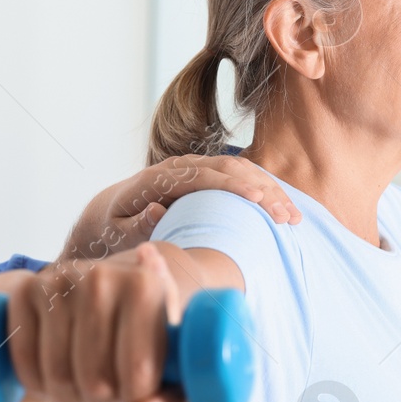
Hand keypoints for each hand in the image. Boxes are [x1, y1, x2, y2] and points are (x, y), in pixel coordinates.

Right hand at [0, 243, 190, 401]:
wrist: (97, 302)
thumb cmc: (138, 343)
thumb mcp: (164, 374)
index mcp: (147, 287)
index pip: (139, 373)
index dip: (134, 398)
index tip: (134, 387)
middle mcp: (102, 276)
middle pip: (96, 379)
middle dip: (101, 398)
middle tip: (106, 387)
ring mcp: (59, 280)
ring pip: (58, 375)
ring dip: (68, 395)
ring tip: (82, 381)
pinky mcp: (26, 291)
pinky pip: (25, 359)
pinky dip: (35, 382)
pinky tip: (51, 375)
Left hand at [60, 154, 300, 262]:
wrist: (106, 215)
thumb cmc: (109, 230)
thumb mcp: (113, 233)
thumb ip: (135, 224)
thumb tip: (159, 209)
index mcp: (155, 179)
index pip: (200, 176)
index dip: (231, 186)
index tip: (259, 199)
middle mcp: (177, 168)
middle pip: (227, 169)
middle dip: (261, 190)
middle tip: (287, 216)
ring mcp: (193, 170)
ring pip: (238, 171)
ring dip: (269, 191)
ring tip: (293, 217)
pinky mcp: (203, 178)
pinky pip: (238, 177)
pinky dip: (263, 190)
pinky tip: (284, 209)